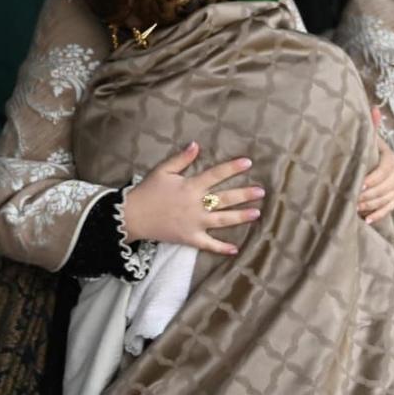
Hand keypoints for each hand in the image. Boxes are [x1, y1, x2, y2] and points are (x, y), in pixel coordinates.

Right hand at [119, 142, 261, 254]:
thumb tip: (196, 145)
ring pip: (222, 220)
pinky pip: (208, 245)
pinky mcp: (190, 238)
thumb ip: (181, 158)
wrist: (132, 217)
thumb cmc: (147, 192)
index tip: (248, 163)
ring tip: (257, 213)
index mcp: (190, 186)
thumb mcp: (163, 171)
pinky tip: (235, 249)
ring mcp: (194, 223)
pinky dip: (222, 248)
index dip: (232, 168)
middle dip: (244, 194)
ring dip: (241, 217)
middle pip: (225, 198)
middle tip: (261, 192)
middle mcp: (196, 204)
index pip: (216, 175)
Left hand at [358, 109, 393, 224]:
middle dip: (369, 194)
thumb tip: (373, 108)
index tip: (358, 185)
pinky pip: (389, 209)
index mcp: (391, 159)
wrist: (374, 164)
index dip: (373, 179)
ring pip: (387, 199)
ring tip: (355, 207)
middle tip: (352, 199)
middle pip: (387, 187)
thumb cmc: (368, 151)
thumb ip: (371, 126)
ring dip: (371, 205)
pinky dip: (378, 215)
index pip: (386, 170)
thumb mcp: (370, 140)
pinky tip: (366, 220)